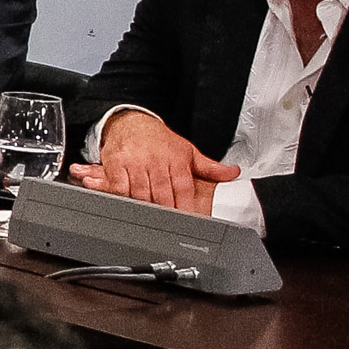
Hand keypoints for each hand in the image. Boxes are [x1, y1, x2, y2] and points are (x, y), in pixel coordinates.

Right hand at [70, 108, 234, 214]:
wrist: (131, 122)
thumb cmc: (160, 141)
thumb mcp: (187, 151)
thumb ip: (209, 167)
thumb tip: (233, 173)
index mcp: (176, 158)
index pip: (183, 188)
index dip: (187, 207)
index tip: (189, 220)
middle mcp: (156, 160)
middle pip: (162, 193)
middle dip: (167, 211)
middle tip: (170, 226)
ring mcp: (134, 162)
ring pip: (141, 193)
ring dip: (146, 208)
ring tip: (151, 220)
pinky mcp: (115, 165)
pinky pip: (120, 188)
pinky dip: (125, 199)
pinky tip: (130, 206)